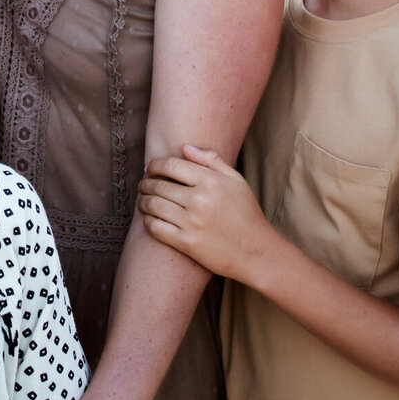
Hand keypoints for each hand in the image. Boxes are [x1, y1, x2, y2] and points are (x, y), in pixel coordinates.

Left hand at [139, 145, 268, 278]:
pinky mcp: (186, 243)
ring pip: (153, 206)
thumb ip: (212, 160)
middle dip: (146, 183)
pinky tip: (149, 218)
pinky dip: (147, 221)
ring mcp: (191, 222)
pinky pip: (155, 228)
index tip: (151, 168)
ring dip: (142, 201)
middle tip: (143, 185)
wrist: (256, 252)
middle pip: (158, 185)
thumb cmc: (247, 214)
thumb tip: (185, 147)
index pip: (171, 166)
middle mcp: (199, 200)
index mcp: (211, 181)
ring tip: (143, 200)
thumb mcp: (237, 181)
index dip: (155, 165)